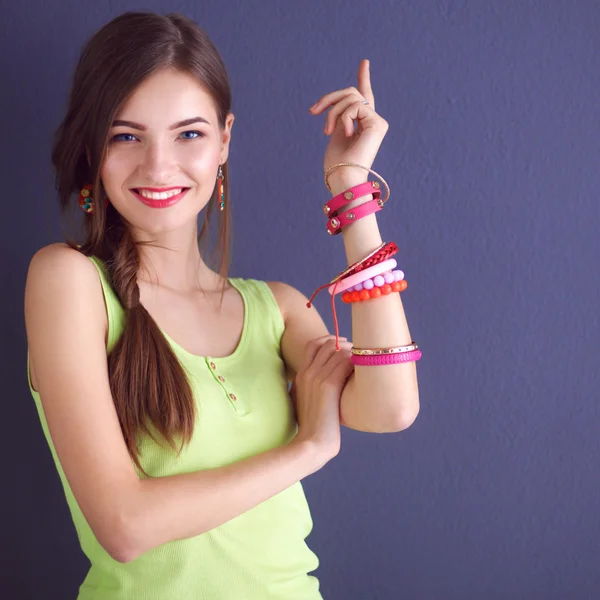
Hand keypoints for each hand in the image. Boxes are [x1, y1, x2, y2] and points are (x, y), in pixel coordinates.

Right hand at [290, 335, 353, 466]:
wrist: (311, 444)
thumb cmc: (313, 428)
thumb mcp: (306, 403)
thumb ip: (312, 389)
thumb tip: (327, 382)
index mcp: (300, 376)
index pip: (313, 344)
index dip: (330, 340)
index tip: (343, 346)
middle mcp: (307, 373)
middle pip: (326, 344)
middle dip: (345, 344)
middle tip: (359, 354)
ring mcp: (316, 378)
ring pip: (337, 350)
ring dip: (353, 353)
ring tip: (364, 362)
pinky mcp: (328, 386)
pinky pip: (344, 362)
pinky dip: (356, 362)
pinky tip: (364, 371)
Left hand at [309, 59, 388, 192]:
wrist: (343, 178)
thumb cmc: (336, 164)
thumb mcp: (335, 133)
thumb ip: (339, 115)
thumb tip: (332, 103)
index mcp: (363, 125)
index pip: (364, 97)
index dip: (364, 78)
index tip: (364, 62)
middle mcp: (374, 122)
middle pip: (350, 93)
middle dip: (329, 99)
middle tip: (313, 111)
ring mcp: (378, 122)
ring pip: (350, 97)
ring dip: (333, 112)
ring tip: (328, 131)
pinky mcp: (378, 124)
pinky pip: (354, 107)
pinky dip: (343, 118)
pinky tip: (345, 134)